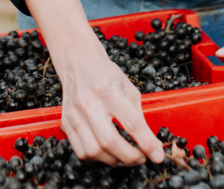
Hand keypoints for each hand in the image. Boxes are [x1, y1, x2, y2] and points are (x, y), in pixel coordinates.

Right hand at [56, 45, 163, 165]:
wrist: (79, 64)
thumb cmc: (106, 75)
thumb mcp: (129, 89)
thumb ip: (139, 116)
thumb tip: (151, 145)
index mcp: (108, 89)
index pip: (131, 122)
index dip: (147, 143)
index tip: (157, 155)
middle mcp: (88, 102)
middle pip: (110, 141)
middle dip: (130, 157)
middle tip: (141, 158)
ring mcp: (75, 114)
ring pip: (94, 150)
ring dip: (114, 160)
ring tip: (125, 156)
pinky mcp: (66, 123)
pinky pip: (82, 152)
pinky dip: (98, 158)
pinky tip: (107, 152)